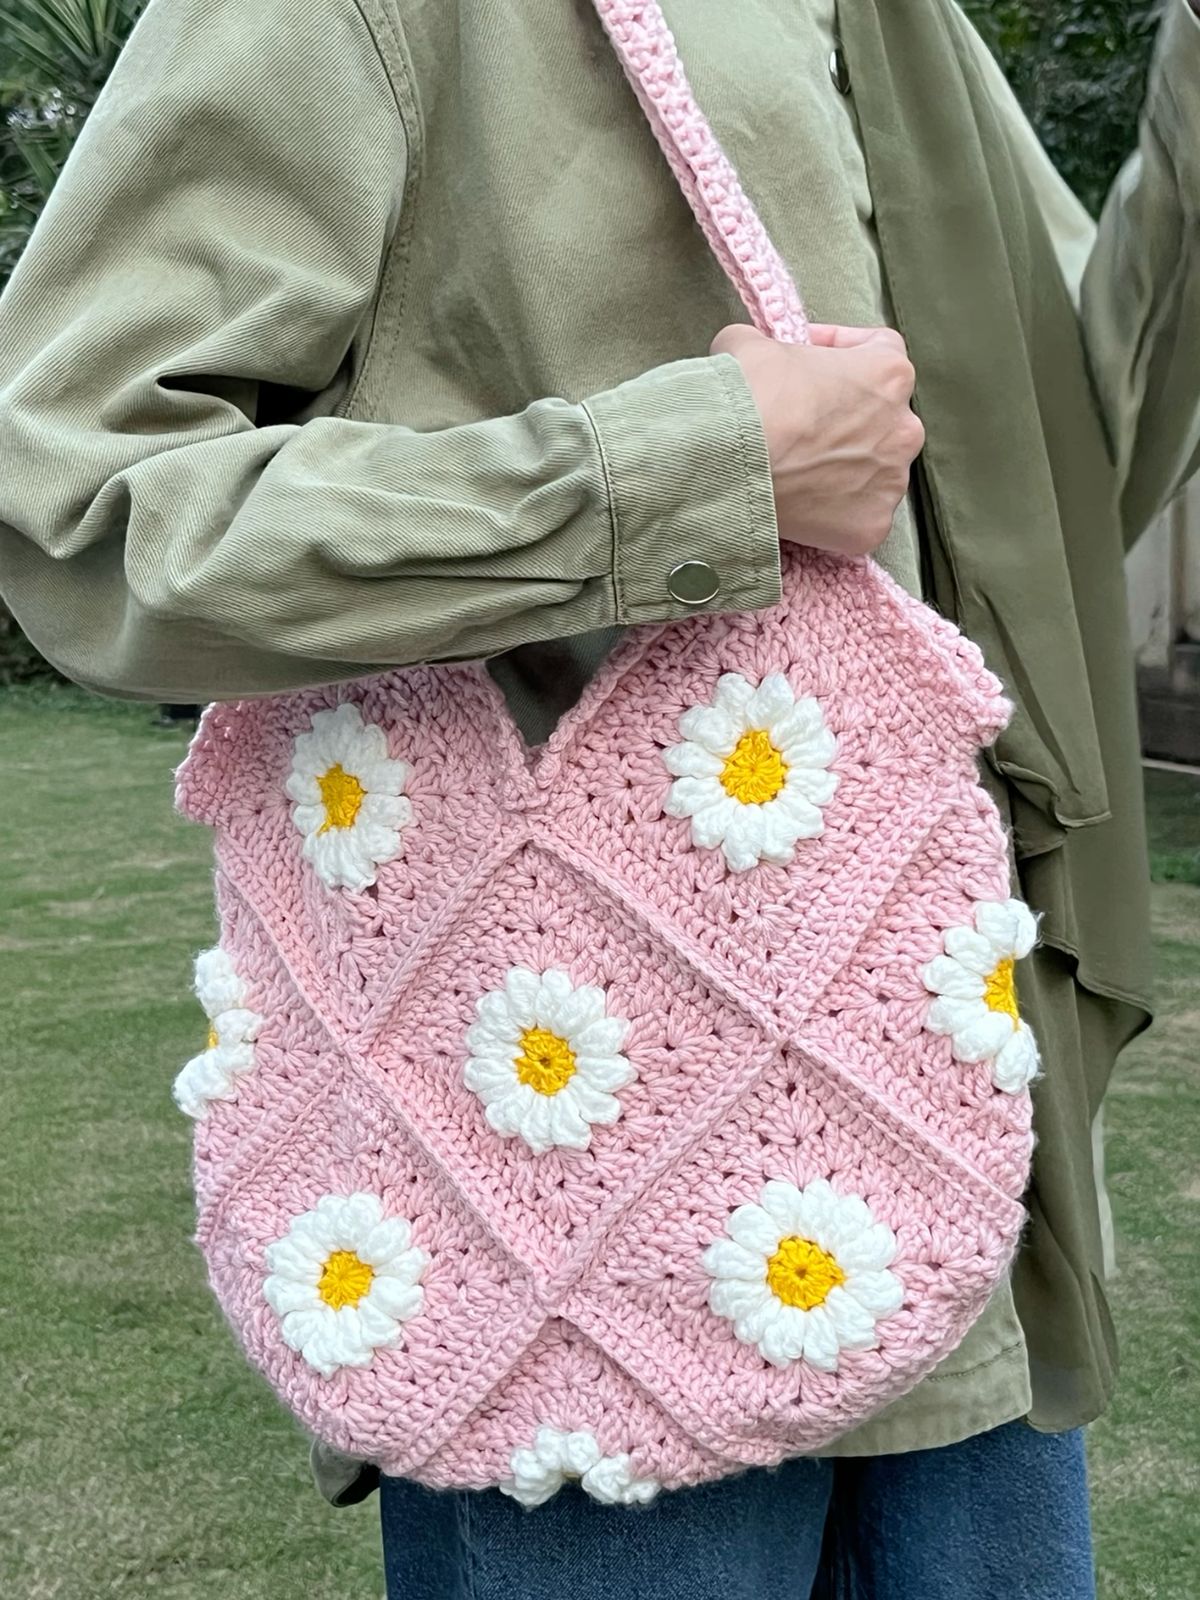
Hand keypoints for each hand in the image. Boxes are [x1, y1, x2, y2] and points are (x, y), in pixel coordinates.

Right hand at [711, 322, 924, 556]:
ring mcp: (891, 482)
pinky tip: (805, 505)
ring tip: (801, 470)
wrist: (731, 463)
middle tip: (803, 423)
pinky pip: (858, 516)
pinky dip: (836, 512)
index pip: (881, 350)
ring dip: (846, 468)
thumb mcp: (749, 345)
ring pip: (874, 472)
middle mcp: (903, 428)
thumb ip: (766, 345)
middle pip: (883, 419)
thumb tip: (754, 352)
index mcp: (888, 374)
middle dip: (848, 418)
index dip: (843, 352)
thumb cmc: (749, 398)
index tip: (813, 359)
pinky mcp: (872, 527)